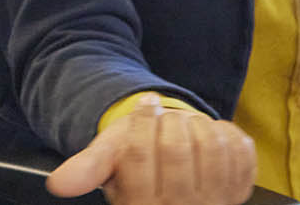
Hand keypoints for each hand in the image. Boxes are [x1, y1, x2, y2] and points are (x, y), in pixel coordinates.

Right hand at [46, 95, 255, 203]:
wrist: (173, 161)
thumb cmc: (138, 158)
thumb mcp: (108, 161)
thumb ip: (87, 168)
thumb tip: (58, 184)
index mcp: (139, 204)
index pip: (139, 154)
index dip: (141, 121)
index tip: (146, 104)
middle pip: (175, 148)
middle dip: (169, 121)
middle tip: (166, 118)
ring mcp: (214, 204)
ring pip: (210, 147)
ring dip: (199, 125)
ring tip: (187, 127)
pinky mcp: (239, 192)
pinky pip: (240, 151)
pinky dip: (226, 133)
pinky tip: (212, 137)